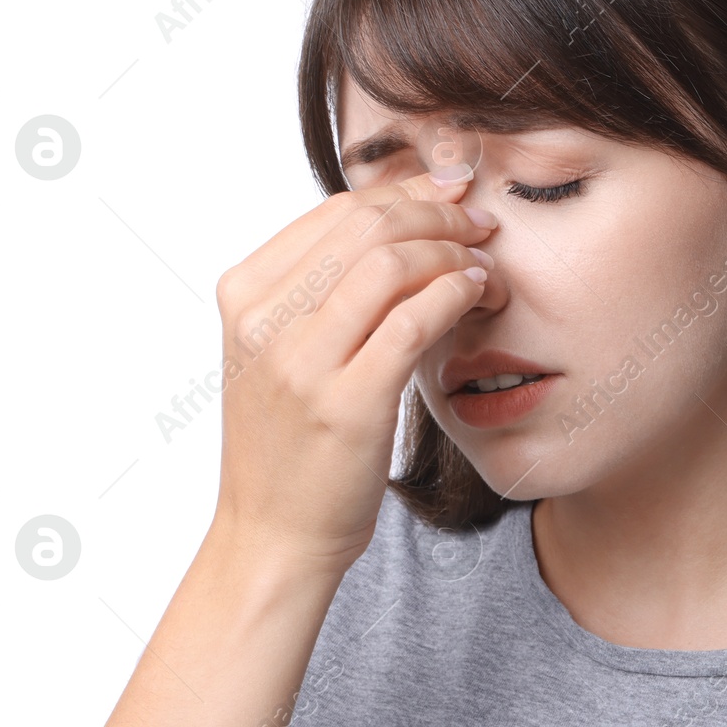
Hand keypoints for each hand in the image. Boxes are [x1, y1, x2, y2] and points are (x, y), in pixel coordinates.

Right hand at [208, 168, 494, 576]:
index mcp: (244, 295)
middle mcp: (264, 320)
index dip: (405, 191)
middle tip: (479, 222)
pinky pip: (414, 320)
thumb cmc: (290, 444)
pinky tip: (476, 293)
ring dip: (452, 250)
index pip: (335, 211)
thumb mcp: (279, 353)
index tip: (451, 191)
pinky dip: (454, 293)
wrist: (273, 536)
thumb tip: (393, 222)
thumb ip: (318, 290)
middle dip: (437, 212)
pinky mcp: (347, 403)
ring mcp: (302, 362)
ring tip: (481, 260)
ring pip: (391, 263)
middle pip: (367, 225)